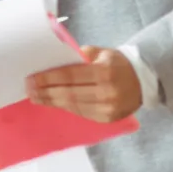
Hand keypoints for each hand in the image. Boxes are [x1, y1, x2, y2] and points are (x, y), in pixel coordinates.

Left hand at [26, 46, 141, 122]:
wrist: (143, 80)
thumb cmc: (116, 63)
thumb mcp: (100, 52)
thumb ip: (78, 56)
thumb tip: (52, 61)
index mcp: (104, 71)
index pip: (70, 76)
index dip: (48, 78)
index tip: (32, 79)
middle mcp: (107, 92)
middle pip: (69, 94)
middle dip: (46, 92)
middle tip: (29, 90)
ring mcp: (109, 109)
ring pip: (73, 106)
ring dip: (52, 102)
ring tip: (36, 98)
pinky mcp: (108, 119)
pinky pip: (81, 113)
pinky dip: (65, 107)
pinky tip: (53, 103)